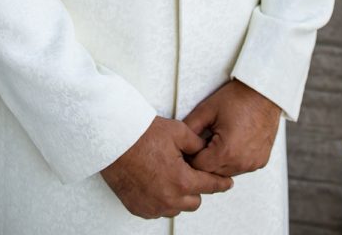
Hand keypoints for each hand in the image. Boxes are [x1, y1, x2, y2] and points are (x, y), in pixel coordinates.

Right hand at [100, 115, 233, 218]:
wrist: (114, 141)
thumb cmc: (141, 135)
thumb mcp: (178, 131)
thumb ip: (197, 143)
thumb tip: (205, 149)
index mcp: (182, 181)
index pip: (209, 186)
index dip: (221, 183)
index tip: (227, 184)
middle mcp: (168, 199)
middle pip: (194, 201)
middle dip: (195, 188)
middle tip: (188, 170)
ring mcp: (152, 206)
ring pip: (176, 208)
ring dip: (178, 196)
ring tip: (169, 174)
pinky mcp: (139, 208)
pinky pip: (158, 209)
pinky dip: (161, 199)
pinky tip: (156, 182)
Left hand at [182, 79, 281, 176]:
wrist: (264, 92)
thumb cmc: (237, 98)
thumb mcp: (207, 110)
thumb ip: (189, 128)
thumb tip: (178, 142)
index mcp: (226, 152)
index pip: (199, 167)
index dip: (190, 156)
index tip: (188, 146)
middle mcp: (242, 162)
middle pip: (213, 173)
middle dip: (204, 161)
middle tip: (200, 142)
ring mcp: (253, 164)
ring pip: (226, 172)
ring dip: (218, 162)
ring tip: (215, 140)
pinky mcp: (261, 161)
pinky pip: (241, 167)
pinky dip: (232, 160)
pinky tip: (230, 143)